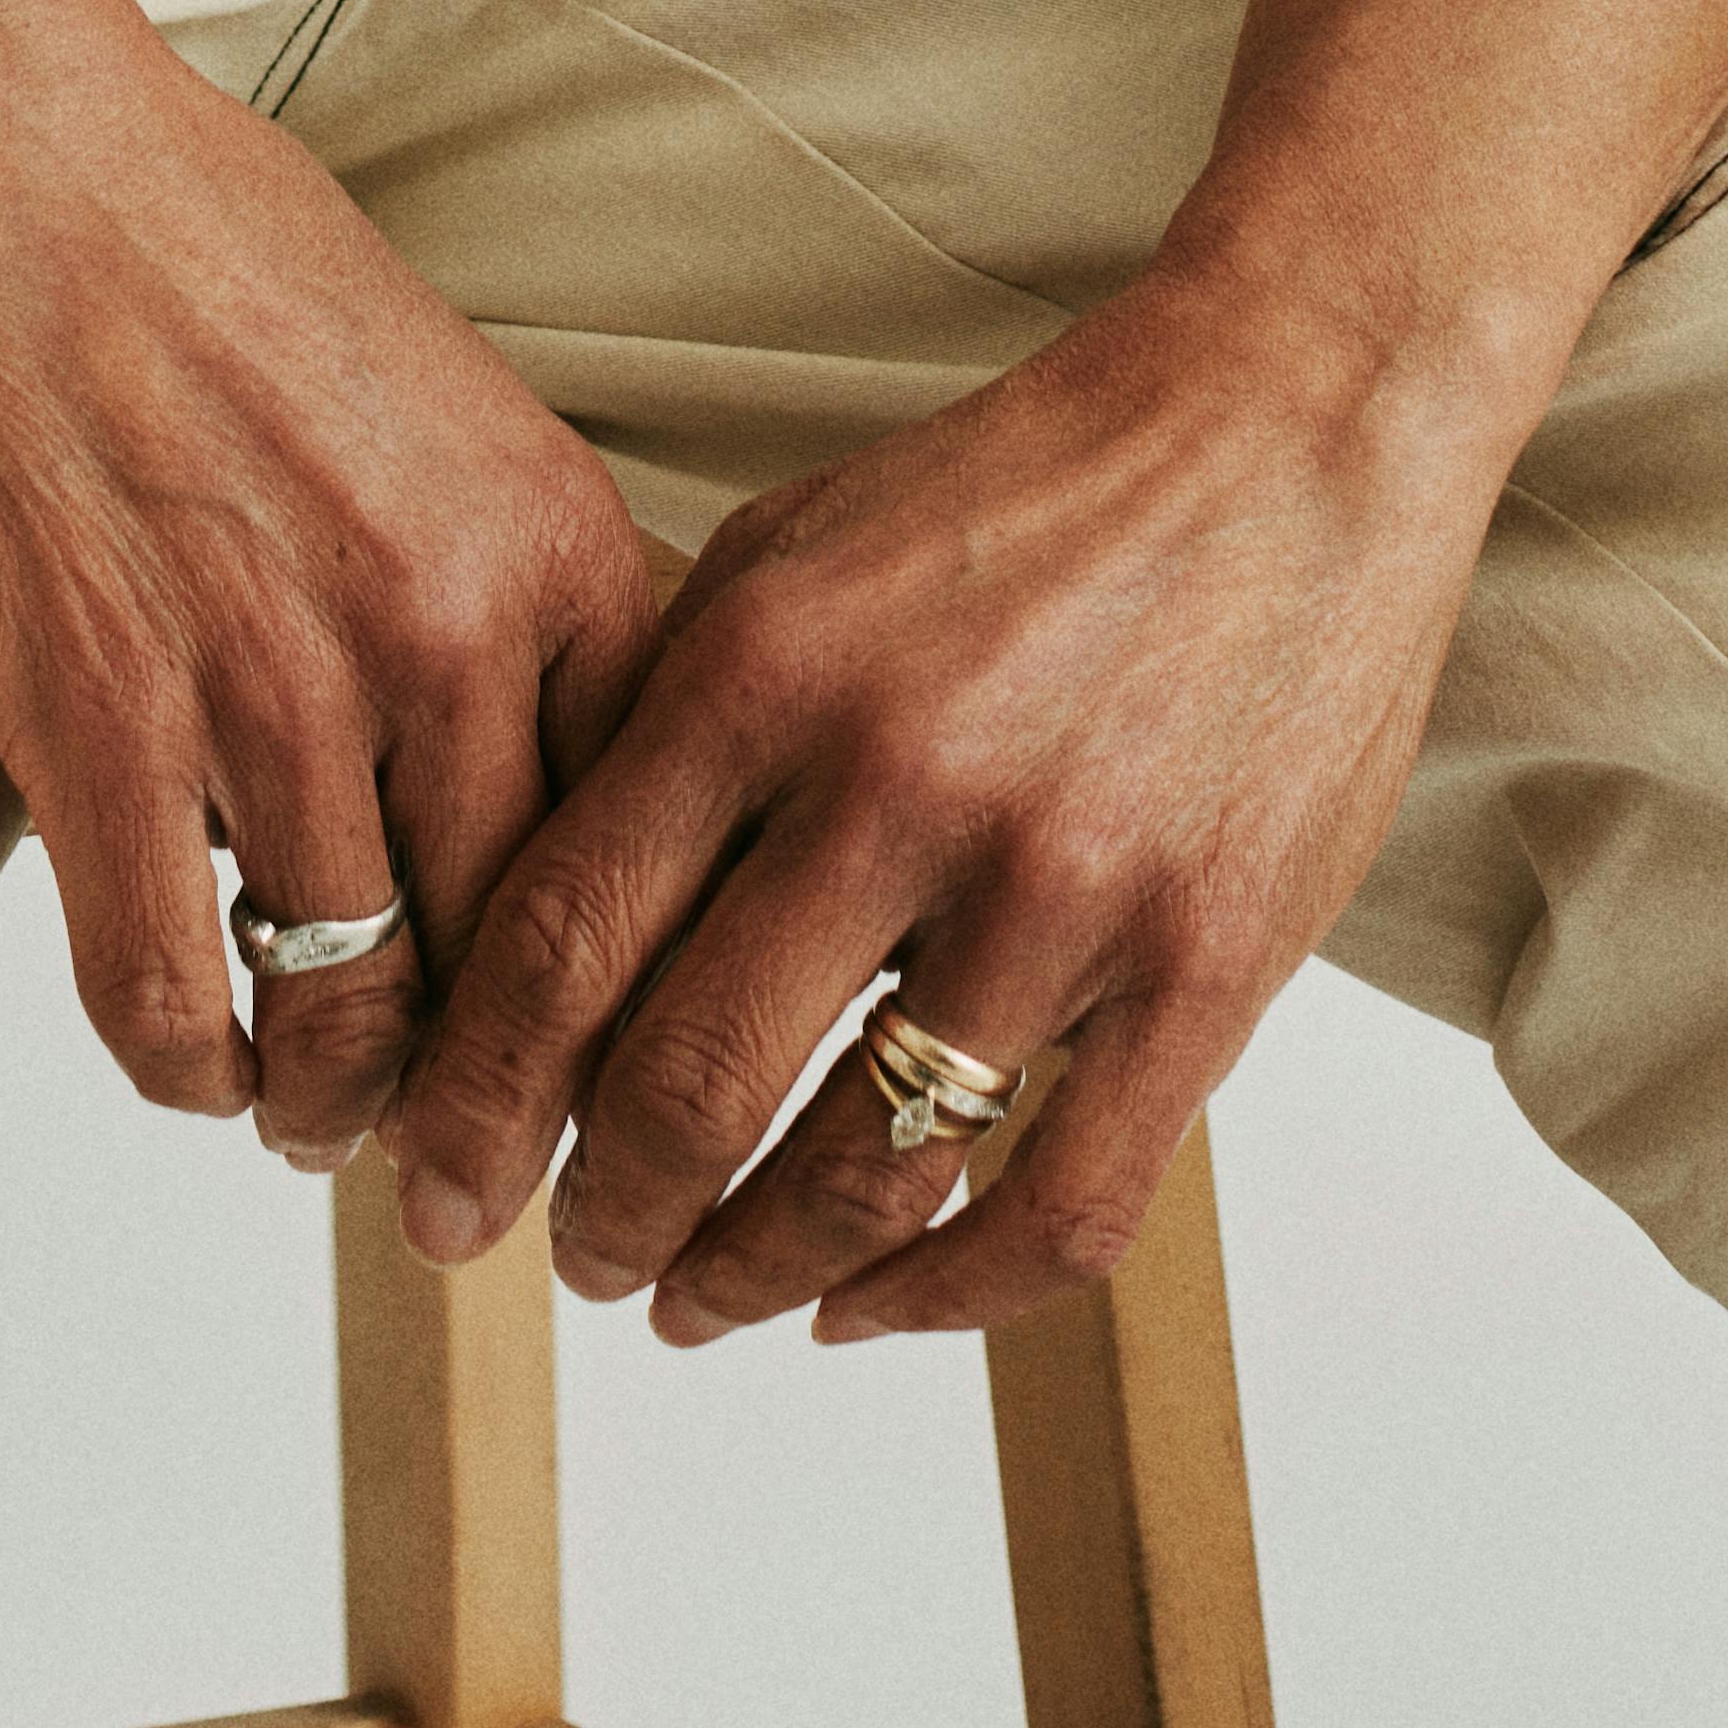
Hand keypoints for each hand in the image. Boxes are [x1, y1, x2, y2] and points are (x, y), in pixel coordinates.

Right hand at [0, 0, 661, 1162]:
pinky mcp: (102, 736)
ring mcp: (269, 693)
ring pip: (349, 1011)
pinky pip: (169, 1001)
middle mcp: (438, 633)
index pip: (647, 845)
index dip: (632, 988)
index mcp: (551, 544)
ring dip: (338, 1104)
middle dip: (500, 1096)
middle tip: (476, 1153)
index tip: (611, 1061)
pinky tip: (206, 1061)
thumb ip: (520, 586)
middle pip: (514, 963)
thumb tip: (558, 779)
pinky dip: (193, 1070)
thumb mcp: (457, 400)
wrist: (14, 165)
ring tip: (323, 1118)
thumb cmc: (223, 254)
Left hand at [386, 255, 1505, 1336]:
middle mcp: (901, 778)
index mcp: (768, 665)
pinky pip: (1058, 1208)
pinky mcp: (1208, 964)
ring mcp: (1063, 883)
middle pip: (685, 1086)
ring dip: (747, 1274)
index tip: (440, 1179)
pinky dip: (941, 1299)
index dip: (477, 1100)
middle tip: (575, 1261)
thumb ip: (672, 722)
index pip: (562, 940)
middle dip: (599, 1218)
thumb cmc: (1024, 495)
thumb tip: (539, 933)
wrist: (1287, 421)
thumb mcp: (797, 551)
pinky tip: (864, 1306)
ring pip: (860, 1174)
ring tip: (697, 1297)